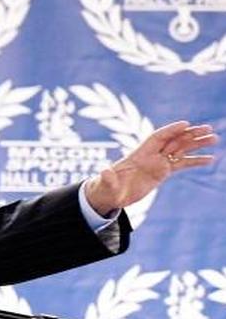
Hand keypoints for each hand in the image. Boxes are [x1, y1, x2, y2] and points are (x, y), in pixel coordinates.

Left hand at [84, 120, 217, 215]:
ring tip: (215, 139)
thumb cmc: (106, 188)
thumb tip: (104, 170)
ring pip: (181, 150)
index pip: (157, 138)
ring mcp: (158, 163)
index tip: (185, 124)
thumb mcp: (106, 184)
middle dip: (190, 134)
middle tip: (208, 129)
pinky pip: (182, 164)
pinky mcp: (162, 172)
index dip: (170, 130)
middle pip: (173, 141)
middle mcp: (150, 155)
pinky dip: (195, 161)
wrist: (109, 194)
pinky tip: (210, 159)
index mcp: (138, 154)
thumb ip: (107, 177)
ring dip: (197, 144)